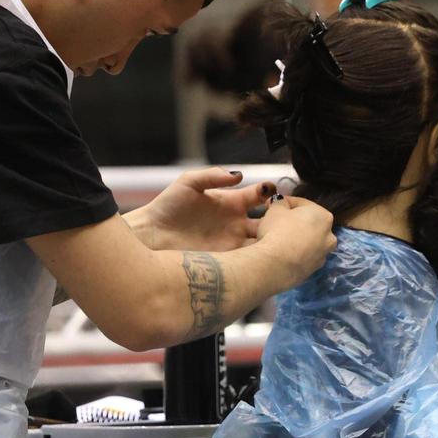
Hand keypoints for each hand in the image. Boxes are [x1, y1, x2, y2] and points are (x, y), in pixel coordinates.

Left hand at [130, 167, 276, 251]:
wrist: (150, 236)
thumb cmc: (168, 206)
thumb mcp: (189, 182)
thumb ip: (213, 174)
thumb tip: (239, 174)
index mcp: (232, 202)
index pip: (261, 196)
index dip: (271, 193)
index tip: (274, 192)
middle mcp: (236, 224)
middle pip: (269, 222)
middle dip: (280, 220)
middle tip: (286, 218)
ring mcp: (233, 244)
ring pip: (264, 244)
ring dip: (274, 241)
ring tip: (281, 238)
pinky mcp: (226, 262)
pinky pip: (250, 263)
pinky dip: (260, 261)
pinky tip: (266, 257)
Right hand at [258, 195, 336, 285]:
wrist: (276, 265)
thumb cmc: (278, 230)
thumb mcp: (275, 209)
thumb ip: (280, 203)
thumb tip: (281, 203)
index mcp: (323, 216)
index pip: (302, 204)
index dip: (285, 202)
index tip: (272, 205)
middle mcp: (329, 236)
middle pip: (308, 224)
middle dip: (292, 222)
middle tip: (274, 222)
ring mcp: (322, 256)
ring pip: (306, 242)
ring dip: (294, 238)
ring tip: (276, 239)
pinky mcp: (312, 271)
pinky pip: (302, 256)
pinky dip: (293, 253)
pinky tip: (279, 253)